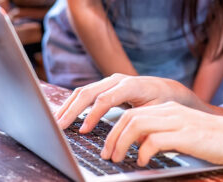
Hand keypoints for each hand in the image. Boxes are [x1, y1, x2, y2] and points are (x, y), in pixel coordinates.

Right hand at [55, 74, 196, 131]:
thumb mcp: (156, 113)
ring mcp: (109, 81)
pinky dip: (73, 103)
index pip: (105, 99)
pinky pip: (85, 92)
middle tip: (59, 126)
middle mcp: (117, 80)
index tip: (83, 130)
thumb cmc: (161, 102)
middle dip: (72, 109)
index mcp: (130, 85)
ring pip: (83, 91)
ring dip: (68, 106)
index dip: (92, 115)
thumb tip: (133, 143)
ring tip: (56, 121)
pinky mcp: (104, 86)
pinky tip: (64, 114)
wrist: (165, 89)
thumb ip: (143, 124)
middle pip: (89, 92)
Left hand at [101, 101, 222, 166]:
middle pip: (129, 117)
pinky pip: (153, 140)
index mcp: (169, 109)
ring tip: (118, 159)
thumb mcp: (184, 133)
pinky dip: (142, 152)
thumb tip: (139, 146)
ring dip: (121, 143)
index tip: (107, 146)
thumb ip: (164, 134)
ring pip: (136, 124)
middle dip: (112, 137)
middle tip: (106, 155)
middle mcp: (171, 111)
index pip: (133, 112)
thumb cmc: (215, 141)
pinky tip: (141, 162)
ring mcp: (178, 121)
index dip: (115, 129)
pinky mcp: (185, 135)